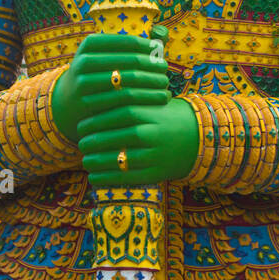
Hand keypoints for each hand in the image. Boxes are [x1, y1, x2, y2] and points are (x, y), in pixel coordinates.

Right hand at [50, 31, 169, 145]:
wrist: (68, 101)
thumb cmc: (98, 73)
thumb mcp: (105, 55)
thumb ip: (131, 46)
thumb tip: (163, 34)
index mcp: (90, 44)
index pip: (128, 42)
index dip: (148, 46)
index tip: (160, 51)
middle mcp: (83, 61)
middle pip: (129, 61)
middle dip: (152, 64)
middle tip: (165, 68)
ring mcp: (83, 83)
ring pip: (127, 81)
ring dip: (151, 82)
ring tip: (165, 83)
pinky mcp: (88, 103)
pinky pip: (122, 101)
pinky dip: (145, 99)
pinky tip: (158, 98)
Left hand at [79, 95, 197, 186]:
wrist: (198, 138)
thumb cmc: (166, 117)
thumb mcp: (151, 103)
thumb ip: (128, 101)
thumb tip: (93, 101)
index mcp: (151, 112)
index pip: (119, 114)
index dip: (97, 121)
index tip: (81, 125)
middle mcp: (153, 134)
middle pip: (117, 137)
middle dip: (94, 141)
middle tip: (80, 143)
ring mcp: (155, 155)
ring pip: (120, 159)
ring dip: (97, 161)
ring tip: (85, 160)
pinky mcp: (157, 173)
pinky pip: (128, 177)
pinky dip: (108, 178)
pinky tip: (94, 177)